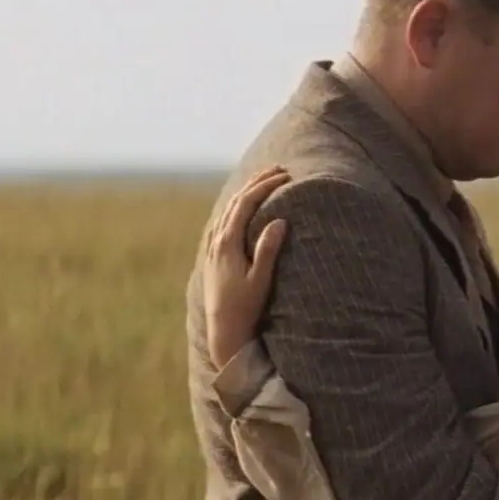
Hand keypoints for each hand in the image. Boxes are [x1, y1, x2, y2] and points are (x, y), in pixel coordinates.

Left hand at [204, 165, 289, 366]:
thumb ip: (268, 250)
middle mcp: (217, 242)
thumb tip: (280, 221)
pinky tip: (241, 208)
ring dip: (246, 192)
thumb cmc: (245, 308)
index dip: (264, 187)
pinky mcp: (213, 256)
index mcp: (228, 244)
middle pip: (235, 202)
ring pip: (227, 210)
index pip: (246, 205)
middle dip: (256, 183)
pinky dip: (235, 207)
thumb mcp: (260, 280)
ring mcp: (213, 248)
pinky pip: (223, 221)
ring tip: (263, 181)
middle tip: (278, 169)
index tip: (285, 177)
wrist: (223, 330)